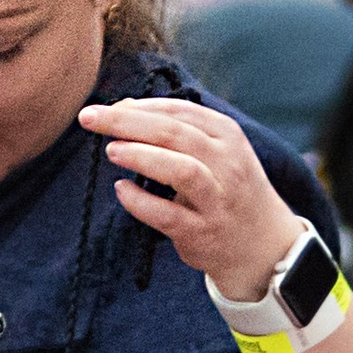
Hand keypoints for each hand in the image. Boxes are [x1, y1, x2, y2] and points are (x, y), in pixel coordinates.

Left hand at [78, 95, 301, 298]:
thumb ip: (178, 131)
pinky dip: (141, 202)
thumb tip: (124, 109)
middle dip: (126, 121)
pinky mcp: (203, 232)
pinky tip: (122, 190)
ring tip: (110, 150)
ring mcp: (216, 200)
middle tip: (90, 118)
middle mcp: (226, 163)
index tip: (107, 107)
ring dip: (140, 156)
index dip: (139, 106)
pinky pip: (167, 215)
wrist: (263, 246)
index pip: (178, 111)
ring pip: (179, 169)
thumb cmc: (228, 192)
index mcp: (227, 135)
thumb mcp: (217, 152)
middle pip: (173, 132)